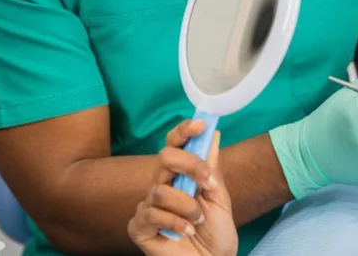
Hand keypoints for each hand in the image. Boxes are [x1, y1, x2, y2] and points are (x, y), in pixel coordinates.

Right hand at [128, 120, 236, 255]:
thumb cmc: (215, 233)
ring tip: (198, 220)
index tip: (201, 123)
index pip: (174, 146)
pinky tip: (186, 231)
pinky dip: (174, 222)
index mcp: (180, 176)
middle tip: (207, 182)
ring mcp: (148, 207)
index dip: (184, 131)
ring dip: (186, 205)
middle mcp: (161, 187)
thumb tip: (214, 134)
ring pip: (160, 190)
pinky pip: (151, 213)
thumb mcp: (219, 198)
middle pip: (164, 158)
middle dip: (189, 165)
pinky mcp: (138, 227)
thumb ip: (212, 169)